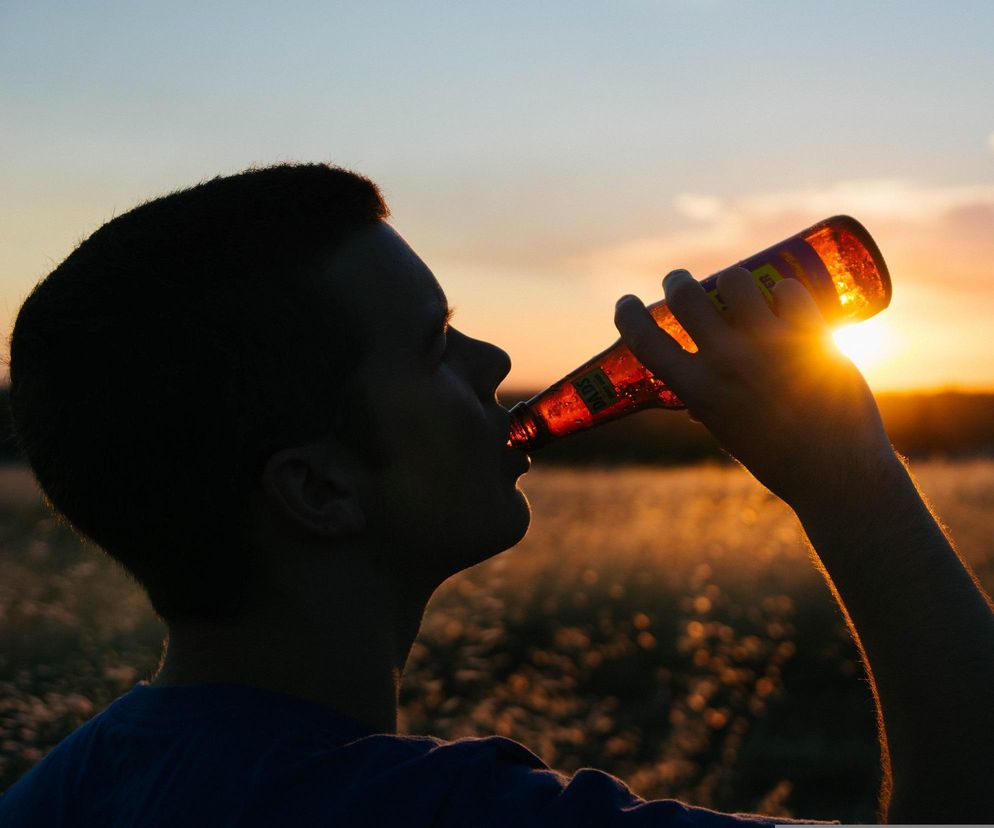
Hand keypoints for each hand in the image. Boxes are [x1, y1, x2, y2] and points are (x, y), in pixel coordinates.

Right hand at [614, 267, 895, 509]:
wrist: (837, 473)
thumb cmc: (777, 459)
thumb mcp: (728, 432)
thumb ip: (709, 407)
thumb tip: (694, 398)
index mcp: (698, 391)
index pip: (645, 340)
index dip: (628, 314)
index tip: (627, 302)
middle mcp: (728, 363)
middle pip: (686, 297)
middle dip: (677, 281)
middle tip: (680, 282)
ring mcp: (770, 346)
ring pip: (736, 281)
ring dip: (732, 281)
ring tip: (739, 289)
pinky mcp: (811, 336)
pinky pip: (788, 290)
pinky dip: (784, 291)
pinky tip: (786, 299)